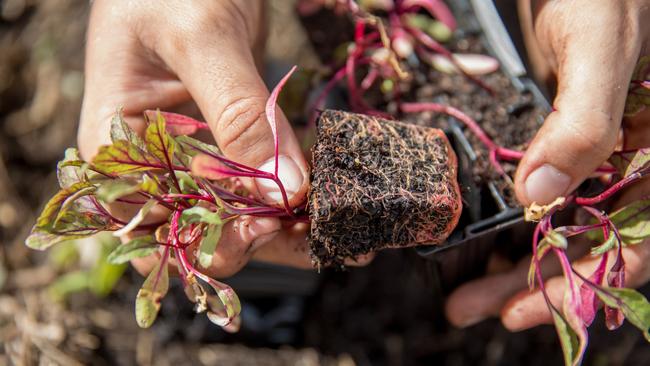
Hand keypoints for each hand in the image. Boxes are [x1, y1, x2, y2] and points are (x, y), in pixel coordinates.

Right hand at [79, 0, 322, 276]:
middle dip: (255, 238)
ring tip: (330, 224)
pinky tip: (323, 200)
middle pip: (200, 229)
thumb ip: (237, 112)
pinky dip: (291, 195)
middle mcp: (154, 158)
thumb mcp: (201, 37)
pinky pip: (260, 179)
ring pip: (236, 212)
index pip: (154, 226)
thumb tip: (281, 191)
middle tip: (310, 228)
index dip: (207, 240)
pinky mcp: (233, 137)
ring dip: (282, 225)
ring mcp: (197, 150)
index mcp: (118, 144)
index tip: (262, 225)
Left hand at [446, 0, 649, 328]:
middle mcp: (636, 167)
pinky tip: (483, 243)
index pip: (635, 245)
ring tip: (464, 292)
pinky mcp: (565, 145)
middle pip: (588, 247)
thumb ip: (583, 123)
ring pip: (562, 228)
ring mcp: (601, 159)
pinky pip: (546, 198)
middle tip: (470, 308)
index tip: (519, 312)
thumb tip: (537, 197)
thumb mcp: (601, 50)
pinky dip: (515, 225)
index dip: (581, 287)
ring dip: (515, 263)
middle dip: (530, 284)